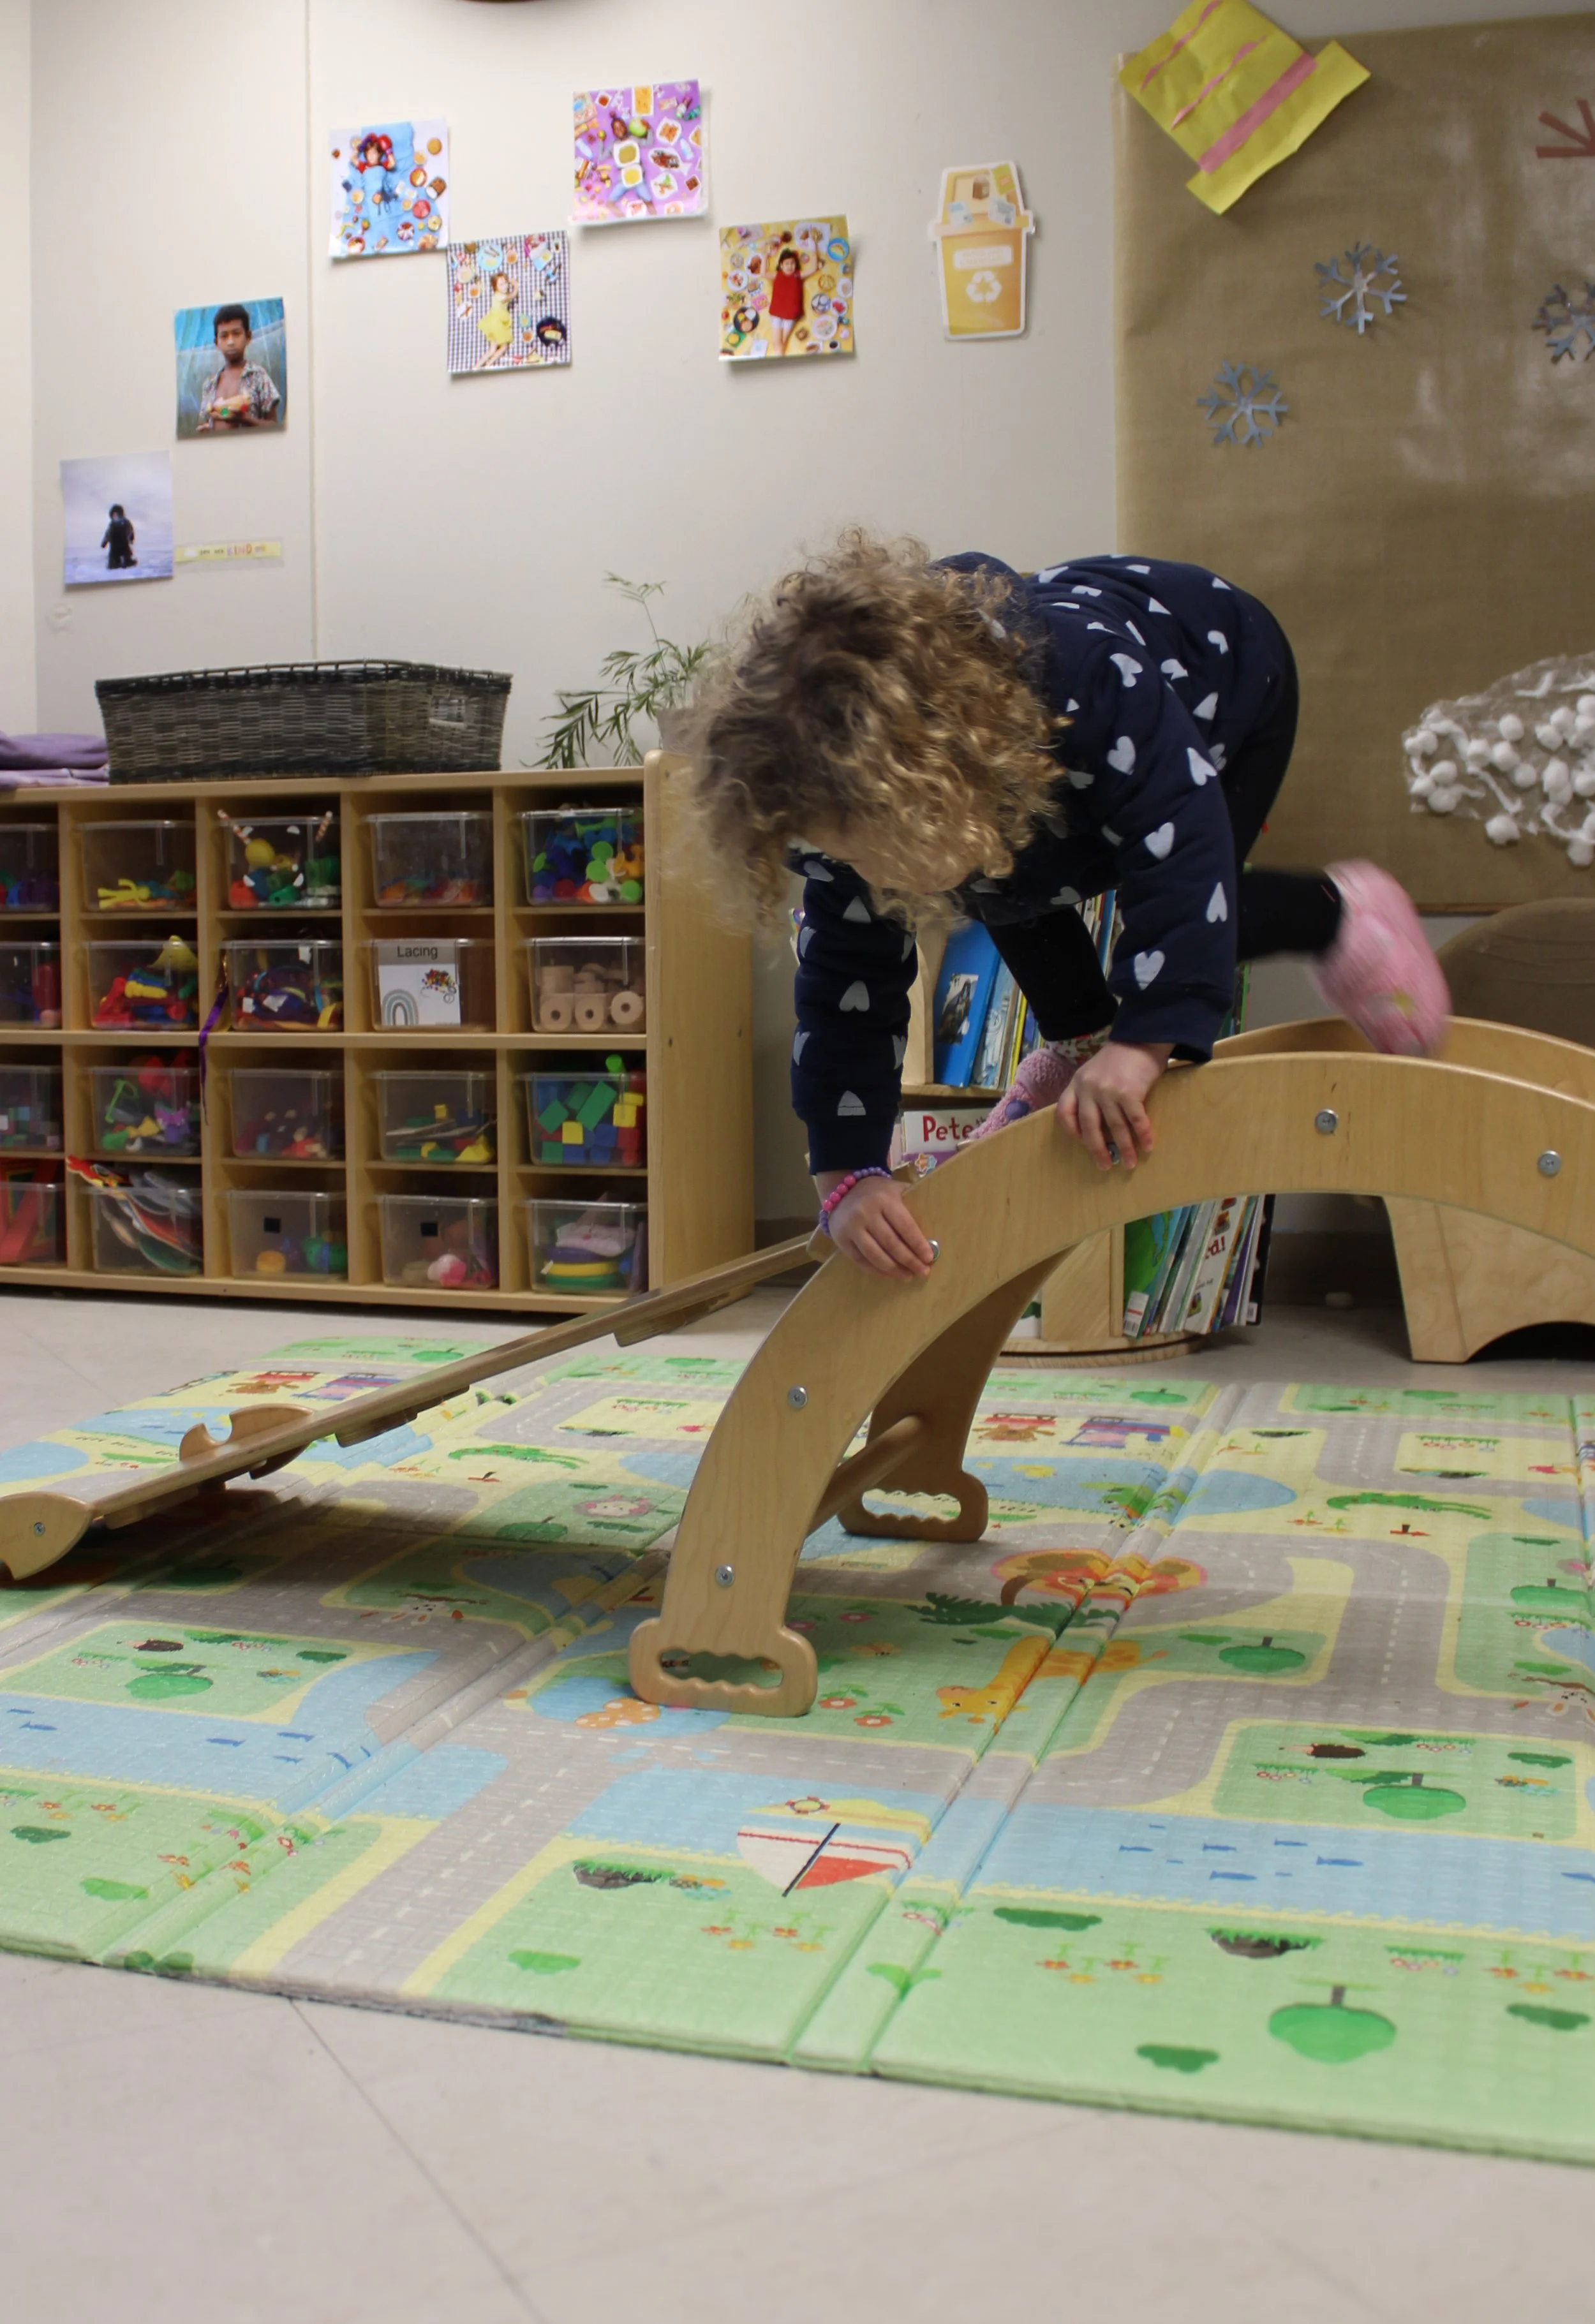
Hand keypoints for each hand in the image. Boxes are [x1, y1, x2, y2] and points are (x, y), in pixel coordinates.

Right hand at [818, 1174, 935, 1279]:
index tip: (929, 1258)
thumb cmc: (876, 1192)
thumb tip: (930, 1233)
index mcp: (884, 1200)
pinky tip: (889, 1275)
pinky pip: (860, 1260)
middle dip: (909, 1260)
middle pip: (891, 1243)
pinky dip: (876, 1271)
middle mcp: (866, 1213)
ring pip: (875, 1255)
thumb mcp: (895, 1189)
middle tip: (923, 1272)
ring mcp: (851, 1228)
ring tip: (908, 1277)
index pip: (905, 1226)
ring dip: (894, 1269)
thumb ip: (910, 1205)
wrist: (841, 1188)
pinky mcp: (841, 1239)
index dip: (918, 1244)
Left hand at [1058, 1040, 1171, 1171]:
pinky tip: (1148, 1146)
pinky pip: (1136, 1120)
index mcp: (1077, 1084)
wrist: (1141, 1038)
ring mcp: (1108, 1090)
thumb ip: (1089, 1093)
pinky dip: (1143, 1135)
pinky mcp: (1129, 1092)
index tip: (1082, 1142)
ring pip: (1115, 1127)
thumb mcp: (1093, 1072)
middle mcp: (1088, 1088)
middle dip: (1098, 1150)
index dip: (1071, 1130)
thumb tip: (1096, 1125)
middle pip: (1089, 1127)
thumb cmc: (1118, 1059)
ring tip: (1130, 1163)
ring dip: (1124, 1148)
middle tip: (1105, 1166)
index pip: (1064, 1112)